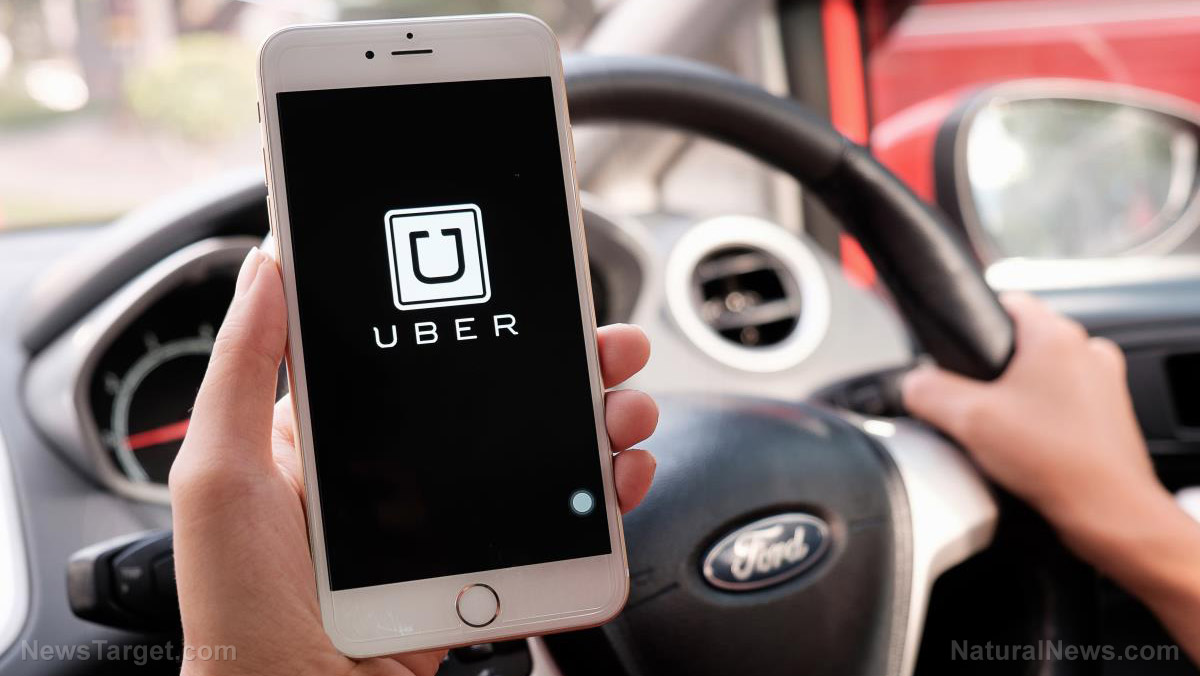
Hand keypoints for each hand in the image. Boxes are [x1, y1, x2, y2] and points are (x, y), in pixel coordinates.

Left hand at [169, 248, 658, 675]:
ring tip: (626, 413)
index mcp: (340, 437)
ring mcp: (451, 522)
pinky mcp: (486, 568)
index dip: (485, 317)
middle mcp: (403, 472)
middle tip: (611, 350)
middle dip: (569, 366)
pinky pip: (557, 525)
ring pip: (543, 454)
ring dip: (600, 423)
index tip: (527, 288)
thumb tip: (265, 263)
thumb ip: (243, 367)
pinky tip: (619, 477)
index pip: (425, 353)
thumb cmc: (242, 603)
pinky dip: (603, 497)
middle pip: (504, 400)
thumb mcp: (222, 471)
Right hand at [901, 292, 1162, 538]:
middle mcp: (1088, 351)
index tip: (958, 350)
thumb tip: (911, 383)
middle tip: (977, 403)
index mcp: (1056, 336)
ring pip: (1044, 374)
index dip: (974, 325)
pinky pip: (1064, 402)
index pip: (1006, 302)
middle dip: (995, 370)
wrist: (1108, 512)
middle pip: (1023, 342)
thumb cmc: (1056, 462)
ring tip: (1004, 429)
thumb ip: (927, 392)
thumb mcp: (968, 421)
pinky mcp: (1109, 415)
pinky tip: (1028, 445)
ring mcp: (1104, 383)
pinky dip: (1044, 417)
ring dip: (1021, 394)